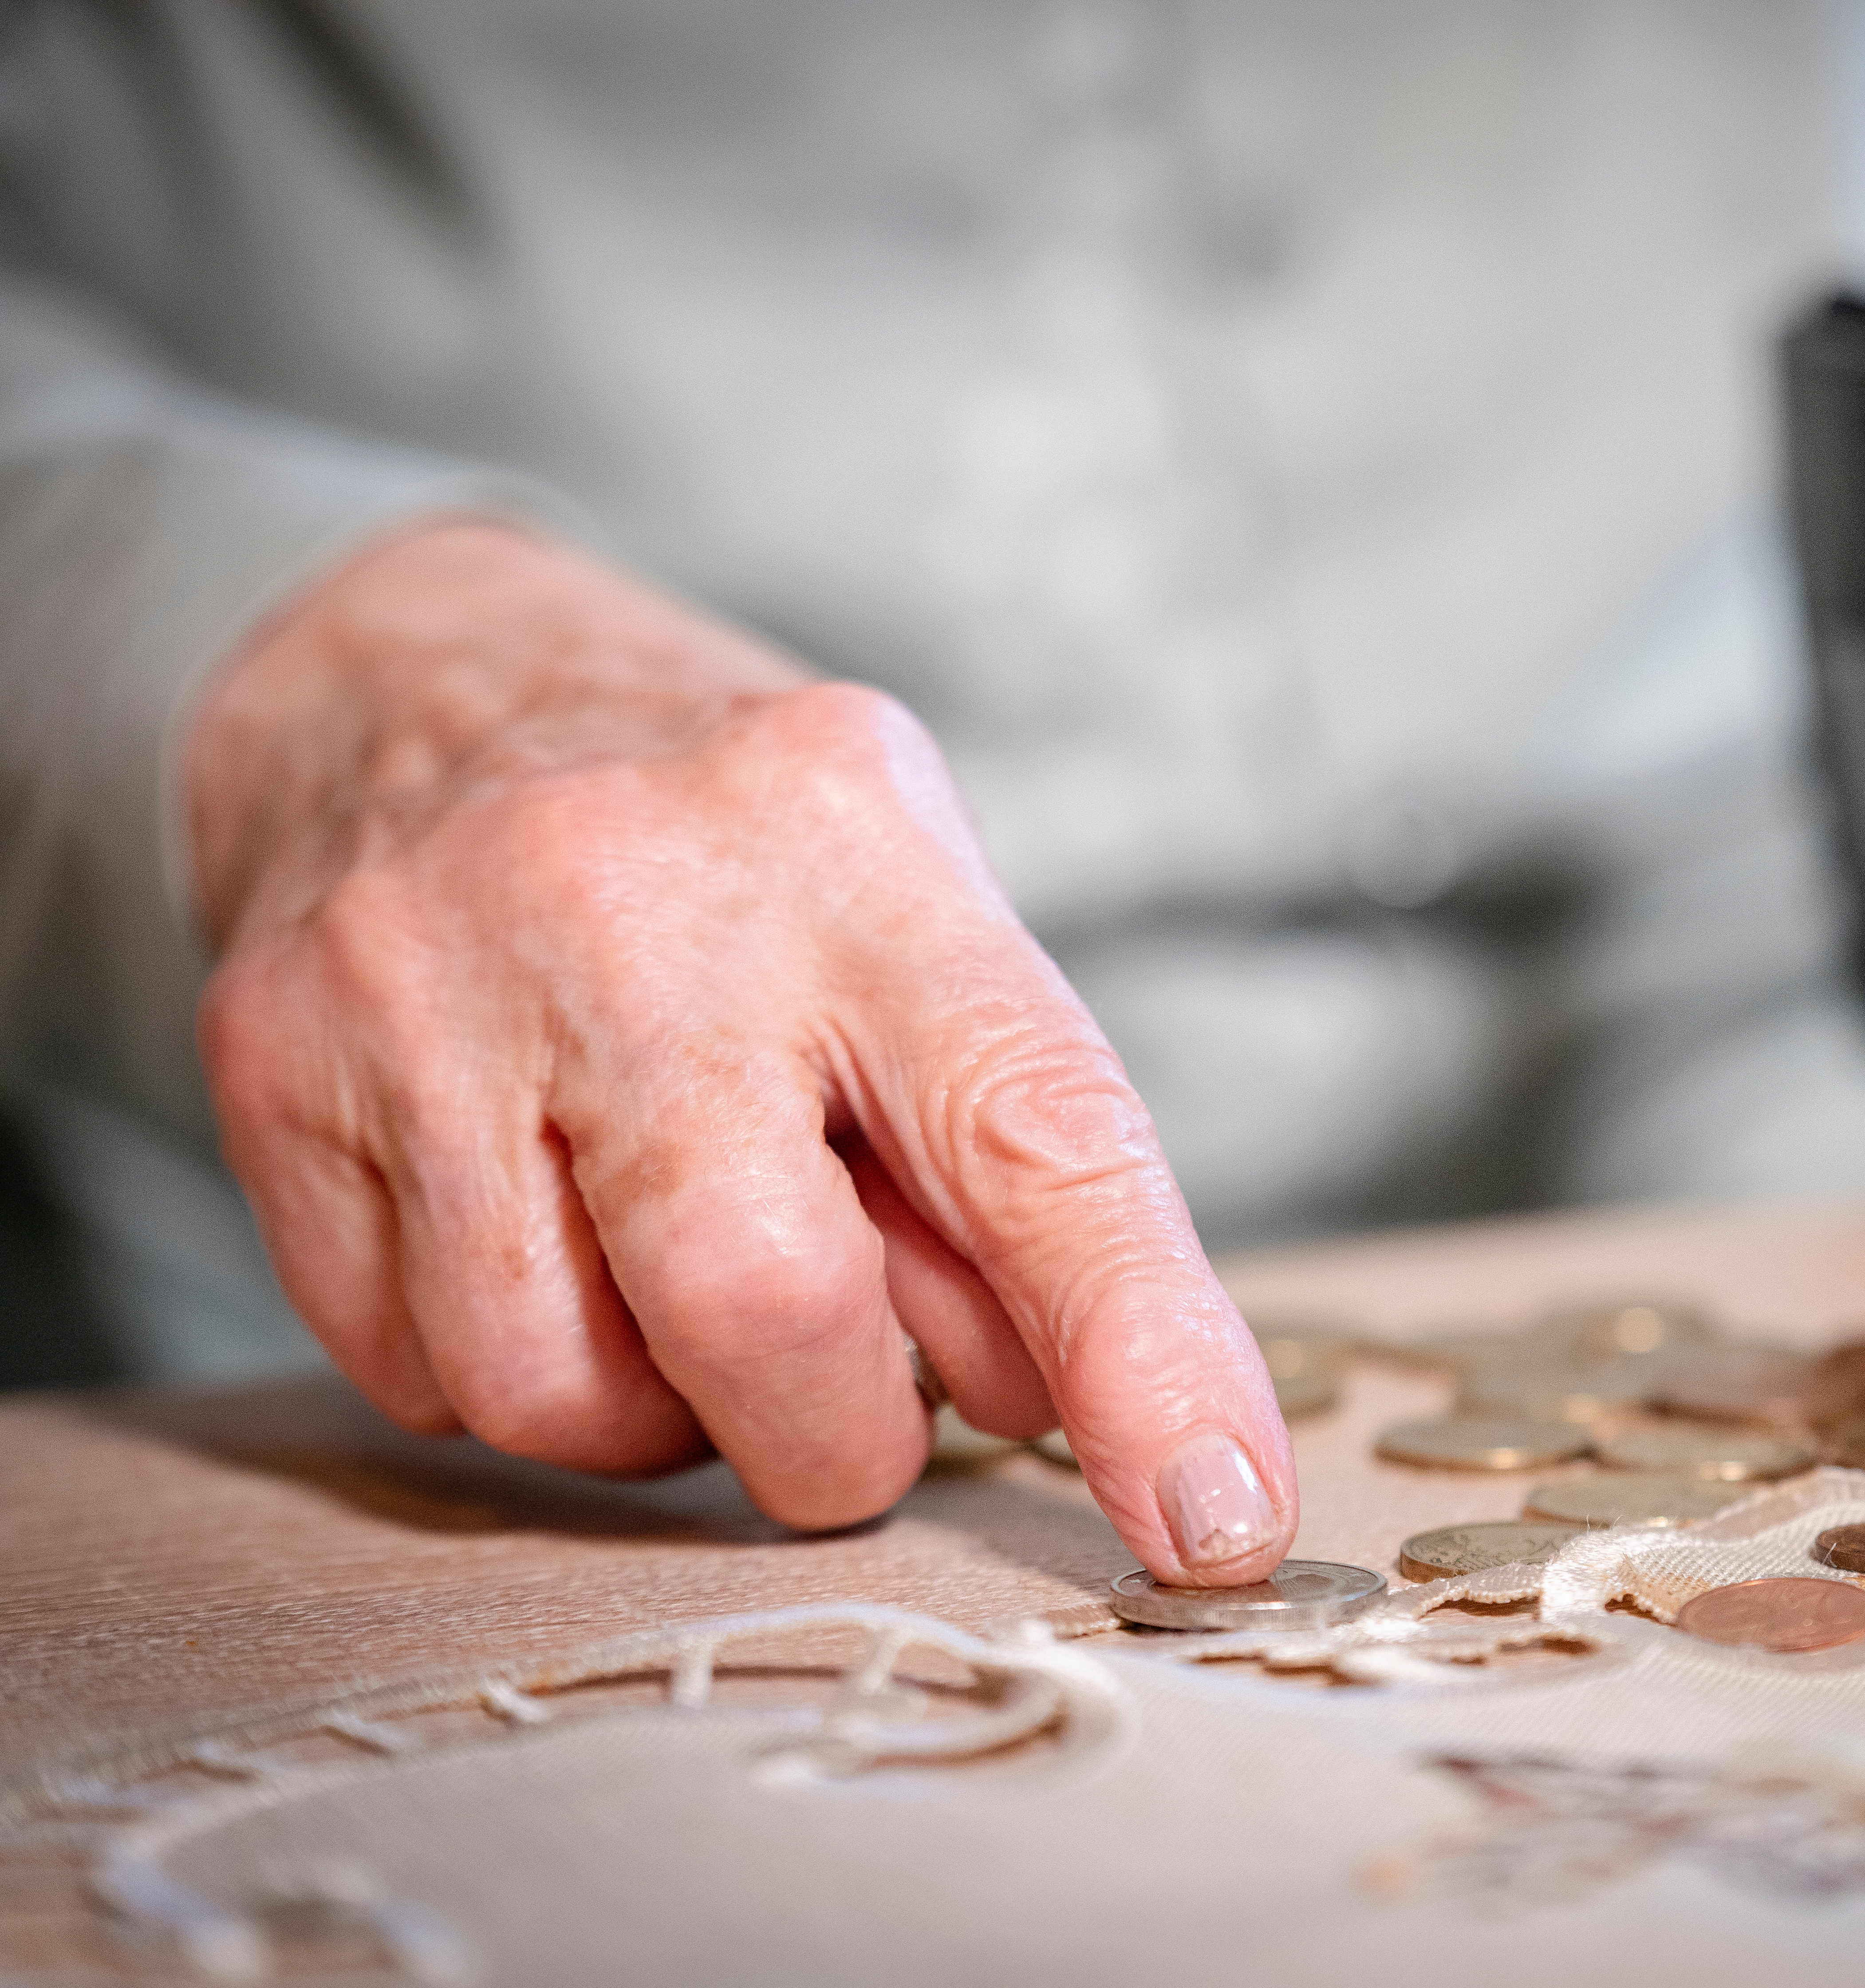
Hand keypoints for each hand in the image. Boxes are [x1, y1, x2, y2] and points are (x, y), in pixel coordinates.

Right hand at [188, 520, 1295, 1576]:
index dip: (1144, 1353)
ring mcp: (425, 984)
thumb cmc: (727, 850)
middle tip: (846, 1396)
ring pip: (563, 1392)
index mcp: (855, 850)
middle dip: (836, 1434)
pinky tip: (547, 1242)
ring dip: (662, 1412)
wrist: (417, 678)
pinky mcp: (270, 1067)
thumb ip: (1000, 1169)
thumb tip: (1047, 1405)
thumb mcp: (916, 934)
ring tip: (674, 1277)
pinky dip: (517, 1368)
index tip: (1216, 1519)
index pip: (1036, 1141)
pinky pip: (419, 1376)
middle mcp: (631, 901)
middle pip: (767, 1308)